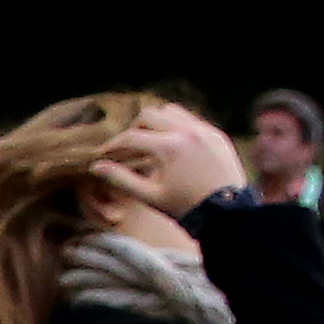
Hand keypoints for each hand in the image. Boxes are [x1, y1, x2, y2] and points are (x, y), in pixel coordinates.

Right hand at [89, 102, 249, 220]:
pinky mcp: (217, 135)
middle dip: (134, 129)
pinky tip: (173, 146)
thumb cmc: (185, 207)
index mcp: (169, 147)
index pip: (131, 137)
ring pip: (172, 111)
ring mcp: (205, 131)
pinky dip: (177, 127)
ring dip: (156, 123)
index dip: (112, 145)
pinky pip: (192, 120)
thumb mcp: (149, 196)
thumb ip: (120, 179)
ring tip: (151, 142)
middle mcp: (188, 132)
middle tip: (128, 147)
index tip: (103, 154)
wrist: (227, 212)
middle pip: (150, 115)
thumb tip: (96, 167)